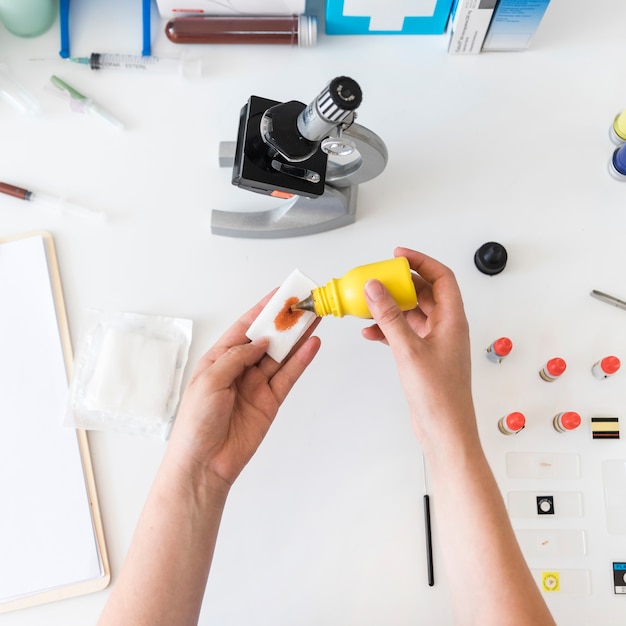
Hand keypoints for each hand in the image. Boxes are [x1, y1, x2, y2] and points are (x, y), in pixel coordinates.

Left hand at [166, 291, 320, 494]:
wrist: (204, 463)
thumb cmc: (196, 422)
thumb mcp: (210, 380)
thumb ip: (237, 357)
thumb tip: (261, 342)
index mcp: (219, 359)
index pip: (244, 327)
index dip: (262, 310)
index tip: (281, 294)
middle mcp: (239, 369)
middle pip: (267, 339)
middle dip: (284, 321)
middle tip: (304, 303)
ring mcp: (256, 385)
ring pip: (281, 355)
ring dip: (297, 337)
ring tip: (314, 317)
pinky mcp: (270, 401)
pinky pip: (288, 376)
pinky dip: (301, 360)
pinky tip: (312, 345)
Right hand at [362, 247, 477, 450]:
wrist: (445, 431)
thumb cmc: (439, 395)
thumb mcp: (409, 350)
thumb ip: (390, 317)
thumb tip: (375, 288)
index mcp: (453, 320)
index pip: (441, 277)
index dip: (421, 262)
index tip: (398, 256)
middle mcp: (446, 327)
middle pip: (425, 293)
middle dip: (401, 284)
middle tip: (378, 279)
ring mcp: (435, 342)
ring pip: (412, 313)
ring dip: (391, 308)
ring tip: (369, 304)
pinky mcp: (423, 357)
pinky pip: (405, 333)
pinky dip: (388, 330)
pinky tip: (371, 332)